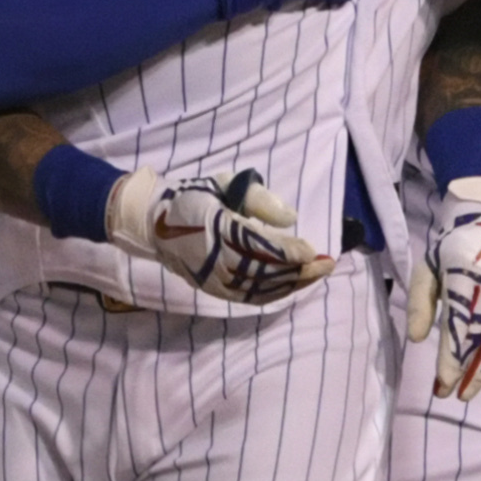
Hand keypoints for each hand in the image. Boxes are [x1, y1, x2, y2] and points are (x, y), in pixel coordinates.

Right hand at [108, 167, 329, 304]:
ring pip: (260, 287)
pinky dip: (274, 293)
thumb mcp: (225, 184)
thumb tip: (290, 218)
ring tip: (316, 274)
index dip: (289, 251)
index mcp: (215, 226)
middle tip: (327, 264)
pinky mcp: (213, 289)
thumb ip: (258, 199)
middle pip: (265, 271)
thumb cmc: (194, 197)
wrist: (153, 223)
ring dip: (292, 283)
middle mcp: (213, 257)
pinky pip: (249, 297)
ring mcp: (212, 278)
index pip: (259, 245)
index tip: (312, 250)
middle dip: (299, 270)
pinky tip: (292, 286)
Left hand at [404, 177, 480, 398]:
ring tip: (468, 393)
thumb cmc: (453, 248)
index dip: (451, 358)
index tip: (442, 382)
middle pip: (479, 338)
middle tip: (449, 395)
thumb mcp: (427, 267)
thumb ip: (419, 302)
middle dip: (464, 371)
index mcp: (463, 275)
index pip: (457, 326)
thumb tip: (415, 339)